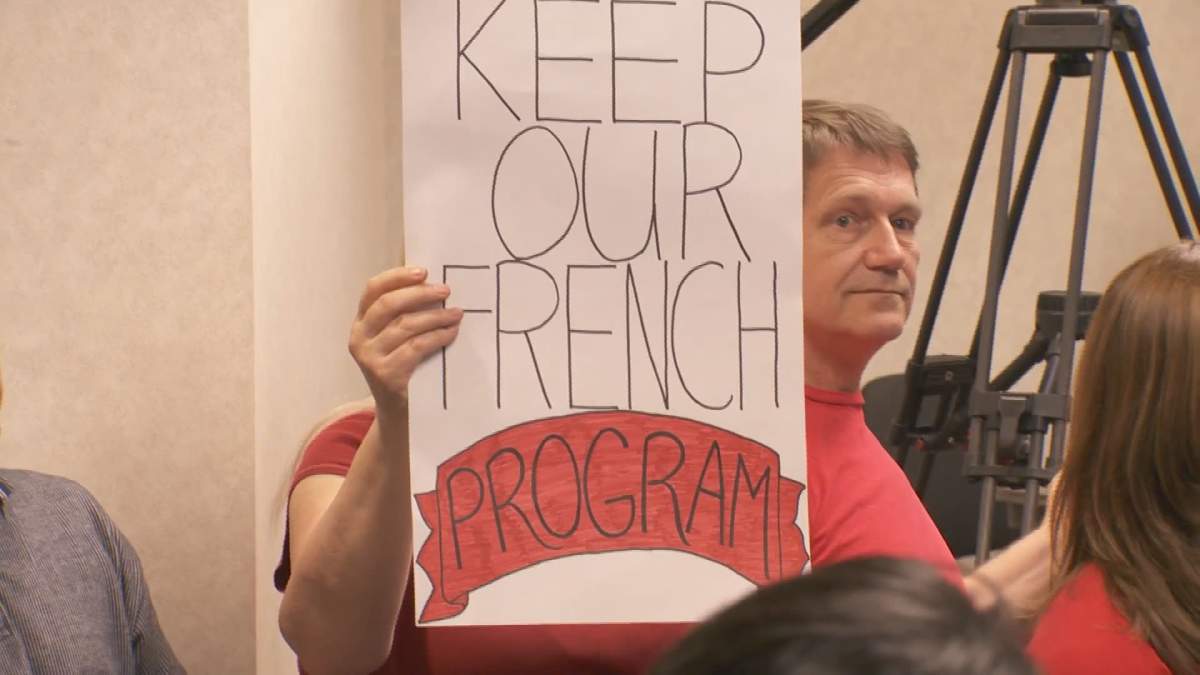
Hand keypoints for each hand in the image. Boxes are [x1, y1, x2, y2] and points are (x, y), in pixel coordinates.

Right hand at [349, 266, 462, 414]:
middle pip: (388, 304)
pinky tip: (451, 332)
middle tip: (446, 290)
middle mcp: (359, 337)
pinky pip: (415, 347)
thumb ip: (406, 313)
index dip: (397, 277)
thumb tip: (436, 284)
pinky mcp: (385, 374)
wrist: (398, 411)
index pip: (373, 289)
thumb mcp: (398, 338)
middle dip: (420, 294)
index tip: (423, 271)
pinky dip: (437, 336)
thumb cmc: (404, 366)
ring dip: (435, 316)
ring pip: (405, 325)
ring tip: (456, 313)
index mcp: (361, 322)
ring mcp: (369, 357)